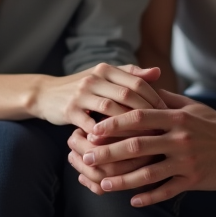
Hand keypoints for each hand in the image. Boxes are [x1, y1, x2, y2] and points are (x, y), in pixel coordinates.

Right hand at [31, 63, 166, 133]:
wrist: (47, 94)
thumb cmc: (84, 89)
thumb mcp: (105, 78)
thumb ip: (130, 75)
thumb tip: (157, 72)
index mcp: (106, 69)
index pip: (136, 81)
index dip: (154, 97)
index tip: (168, 114)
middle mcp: (94, 78)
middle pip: (127, 94)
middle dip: (146, 112)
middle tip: (161, 129)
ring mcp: (81, 94)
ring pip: (111, 109)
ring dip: (129, 126)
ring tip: (145, 140)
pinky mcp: (69, 110)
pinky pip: (91, 125)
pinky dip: (105, 136)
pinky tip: (117, 147)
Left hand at [77, 90, 215, 206]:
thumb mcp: (192, 107)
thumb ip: (166, 99)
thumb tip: (142, 88)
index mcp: (175, 118)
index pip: (138, 118)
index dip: (113, 124)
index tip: (93, 128)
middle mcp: (179, 138)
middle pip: (137, 146)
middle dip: (108, 152)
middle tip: (86, 158)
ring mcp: (186, 161)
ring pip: (148, 173)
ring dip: (123, 180)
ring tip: (103, 184)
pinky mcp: (194, 180)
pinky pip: (167, 190)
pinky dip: (149, 197)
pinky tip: (133, 201)